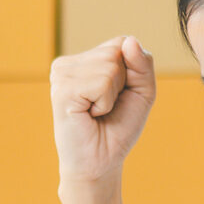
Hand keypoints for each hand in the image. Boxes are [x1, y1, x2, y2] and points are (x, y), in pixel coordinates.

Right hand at [50, 36, 155, 186]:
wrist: (99, 163)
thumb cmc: (118, 128)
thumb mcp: (142, 92)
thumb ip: (143, 64)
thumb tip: (129, 41)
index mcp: (84, 59)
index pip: (122, 42)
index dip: (132, 73)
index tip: (117, 97)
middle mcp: (69, 62)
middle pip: (117, 52)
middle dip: (123, 84)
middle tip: (105, 108)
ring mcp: (62, 73)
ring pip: (110, 66)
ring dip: (112, 96)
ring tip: (96, 112)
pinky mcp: (61, 88)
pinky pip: (102, 82)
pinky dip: (105, 103)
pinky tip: (89, 114)